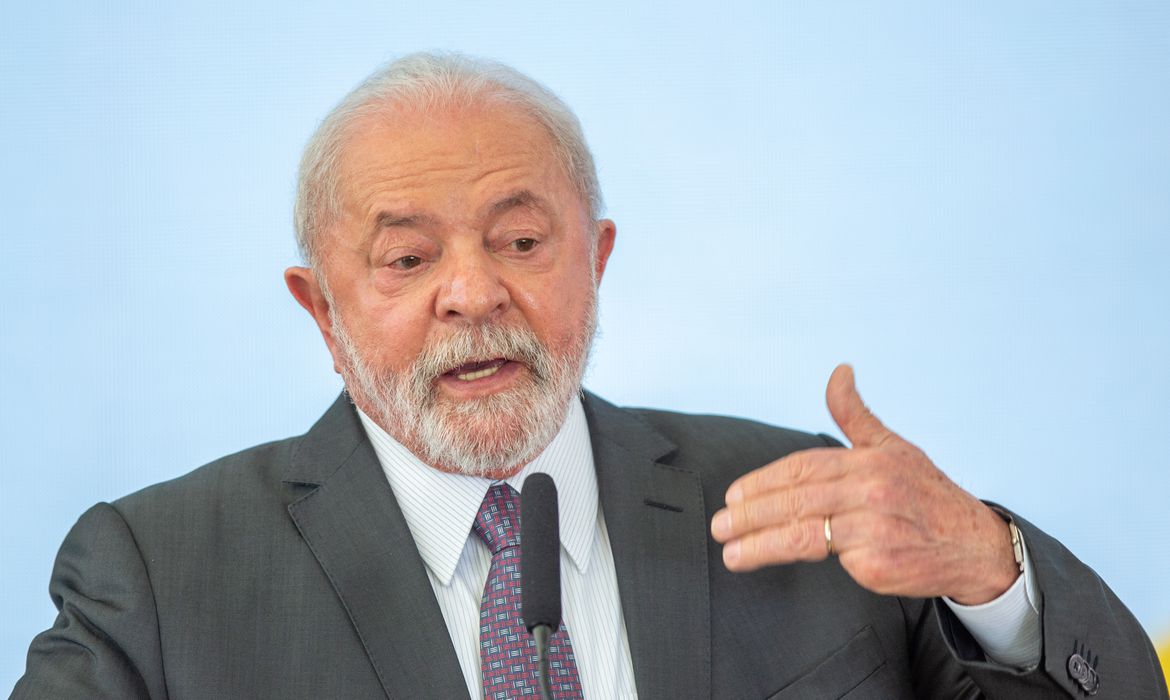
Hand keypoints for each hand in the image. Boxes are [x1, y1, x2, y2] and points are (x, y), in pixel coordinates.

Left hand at [710, 364, 1018, 604]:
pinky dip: (800, 560)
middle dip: (751, 514)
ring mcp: (875, 529)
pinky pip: (831, 562)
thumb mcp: (893, 447)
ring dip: (760, 544)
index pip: (802, 468)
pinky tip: (770, 563)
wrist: (974, 546)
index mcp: (869, 461)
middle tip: (720, 525)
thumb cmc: (926, 495)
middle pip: (796, 501)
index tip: (734, 495)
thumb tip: (839, 371)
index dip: (763, 481)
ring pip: (803, 534)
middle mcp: (871, 491)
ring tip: (731, 552)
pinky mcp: (878, 564)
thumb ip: (855, 414)